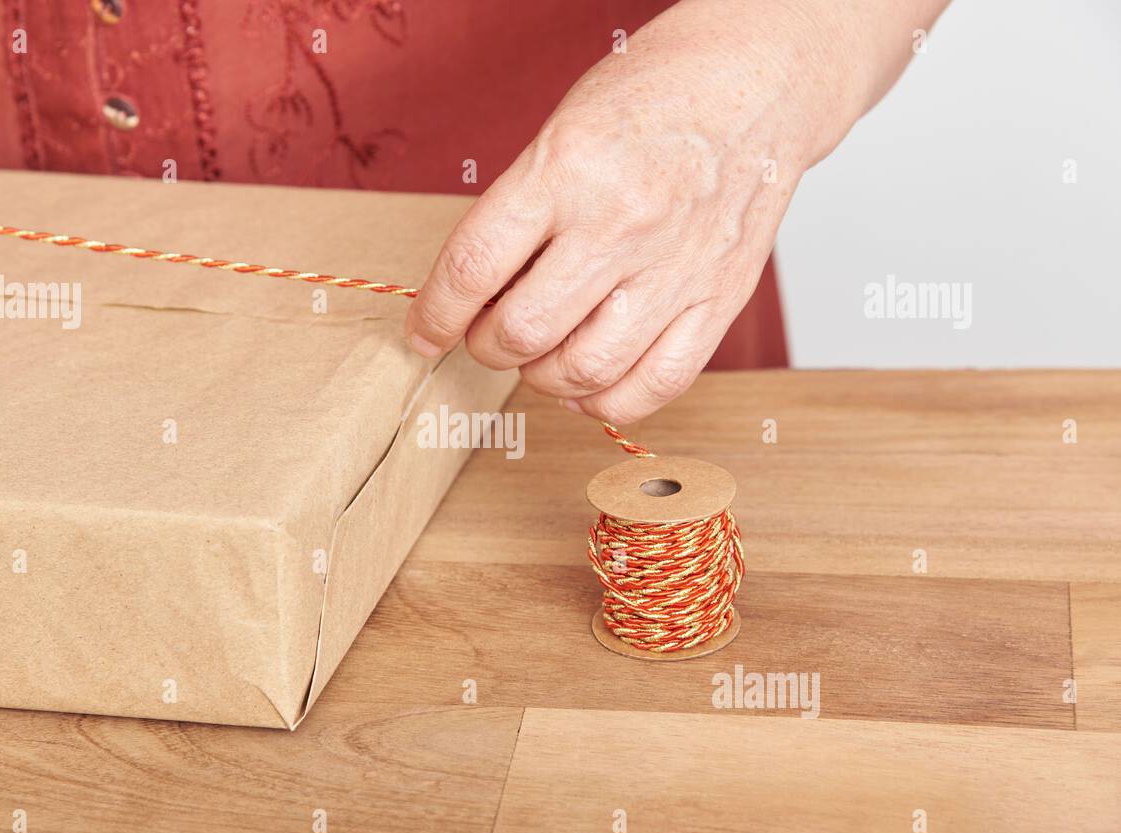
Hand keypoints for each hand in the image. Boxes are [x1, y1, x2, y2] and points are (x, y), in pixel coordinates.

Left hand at [405, 0, 947, 422]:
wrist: (758, 81)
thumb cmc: (652, 99)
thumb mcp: (562, 131)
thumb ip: (517, 213)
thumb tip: (469, 298)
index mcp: (567, 169)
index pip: (475, 267)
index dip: (435, 315)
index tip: (425, 334)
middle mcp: (621, 223)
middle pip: (524, 329)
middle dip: (486, 347)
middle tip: (486, 337)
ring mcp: (676, 266)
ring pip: (585, 369)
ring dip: (541, 378)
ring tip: (537, 357)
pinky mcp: (719, 298)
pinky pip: (656, 384)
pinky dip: (609, 401)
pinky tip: (589, 383)